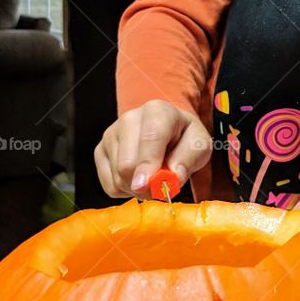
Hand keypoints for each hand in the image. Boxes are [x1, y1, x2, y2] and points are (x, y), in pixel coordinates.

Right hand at [95, 100, 211, 198]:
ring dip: (138, 188)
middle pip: (127, 163)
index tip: (147, 185)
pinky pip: (109, 184)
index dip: (147, 164)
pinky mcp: (100, 150)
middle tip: (162, 186)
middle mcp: (129, 119)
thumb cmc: (184, 138)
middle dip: (146, 184)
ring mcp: (111, 134)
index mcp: (157, 111)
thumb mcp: (199, 145)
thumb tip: (173, 177)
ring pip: (118, 176)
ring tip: (153, 178)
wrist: (168, 131)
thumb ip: (189, 159)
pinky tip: (138, 178)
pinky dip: (126, 190)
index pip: (150, 138)